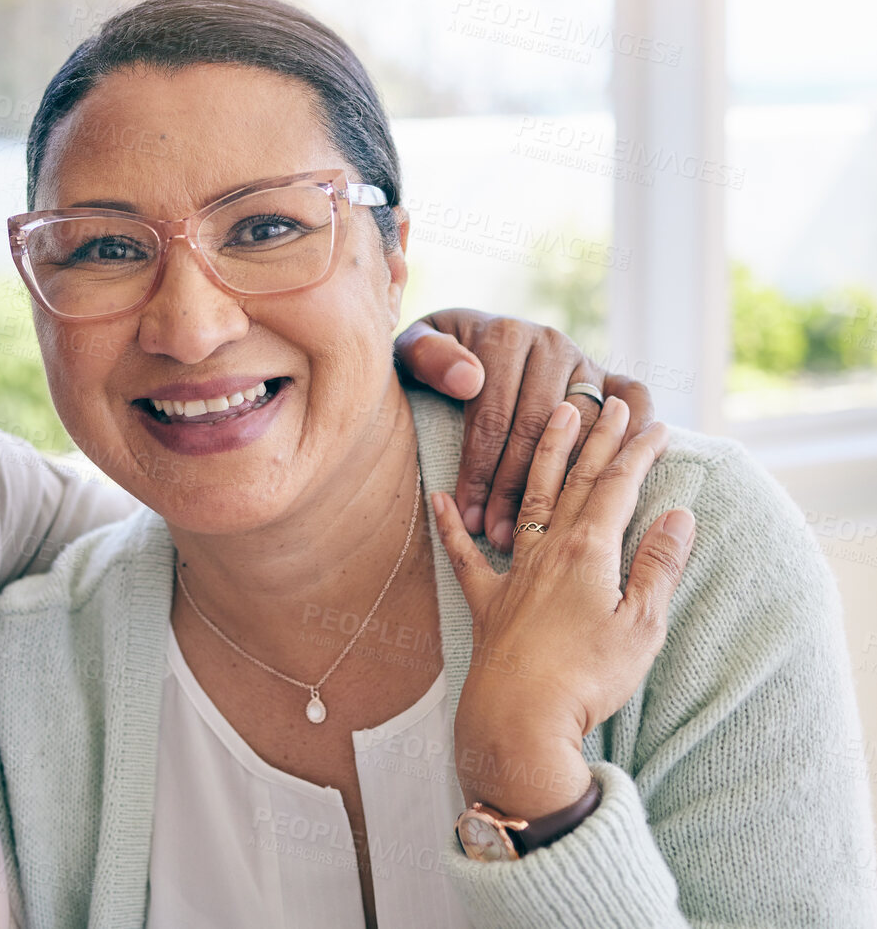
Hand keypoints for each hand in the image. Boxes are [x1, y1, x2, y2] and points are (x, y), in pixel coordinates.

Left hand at [395, 309, 657, 551]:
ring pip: (583, 425)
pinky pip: (635, 395)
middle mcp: (548, 344)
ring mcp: (581, 358)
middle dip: (515, 488)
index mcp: (503, 337)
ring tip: (539, 527)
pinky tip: (618, 478)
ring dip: (565, 481)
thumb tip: (468, 380)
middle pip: (538, 428)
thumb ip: (429, 358)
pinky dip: (636, 430)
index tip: (470, 517)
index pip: (494, 415)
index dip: (481, 470)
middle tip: (497, 535)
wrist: (460, 337)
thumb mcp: (413, 350)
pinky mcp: (606, 372)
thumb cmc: (432, 358)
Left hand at [433, 397, 694, 821]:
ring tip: (550, 414)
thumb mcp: (641, 625)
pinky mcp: (487, 603)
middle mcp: (547, 550)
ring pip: (529, 499)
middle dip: (594, 438)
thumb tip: (680, 513)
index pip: (618, 487)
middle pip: (575, 481)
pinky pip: (465, 555)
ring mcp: (513, 574)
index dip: (637, 452)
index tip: (655, 422)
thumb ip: (658, 566)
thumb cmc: (587, 678)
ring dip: (542, 456)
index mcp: (588, 551)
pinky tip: (438, 496)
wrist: (519, 719)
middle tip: (605, 399)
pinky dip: (451, 525)